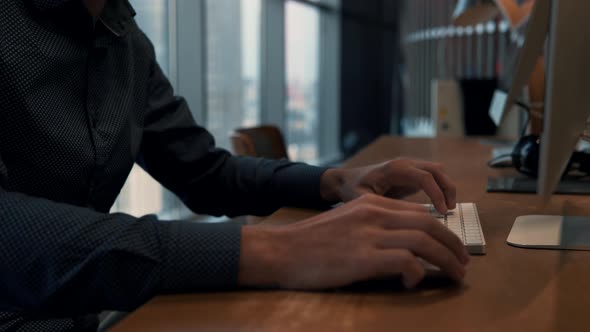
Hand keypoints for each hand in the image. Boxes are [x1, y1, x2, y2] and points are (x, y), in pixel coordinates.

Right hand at [239, 194, 468, 289]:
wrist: (281, 250)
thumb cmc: (311, 242)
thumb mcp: (346, 221)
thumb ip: (374, 225)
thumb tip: (405, 244)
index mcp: (371, 203)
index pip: (419, 213)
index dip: (443, 231)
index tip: (452, 248)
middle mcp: (373, 213)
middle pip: (428, 224)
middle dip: (453, 245)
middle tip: (463, 264)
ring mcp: (368, 234)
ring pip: (424, 241)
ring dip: (446, 260)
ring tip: (456, 275)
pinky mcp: (362, 258)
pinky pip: (405, 262)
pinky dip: (417, 273)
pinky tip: (414, 282)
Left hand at [321, 158, 456, 213]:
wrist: (346, 180)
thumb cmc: (351, 189)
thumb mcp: (361, 199)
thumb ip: (379, 207)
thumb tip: (402, 219)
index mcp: (394, 169)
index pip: (424, 177)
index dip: (437, 194)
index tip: (442, 212)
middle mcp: (404, 164)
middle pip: (436, 170)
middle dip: (447, 189)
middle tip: (449, 210)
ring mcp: (409, 166)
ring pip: (438, 171)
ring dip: (447, 188)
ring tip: (447, 209)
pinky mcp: (411, 173)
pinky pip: (433, 177)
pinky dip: (441, 189)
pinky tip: (439, 206)